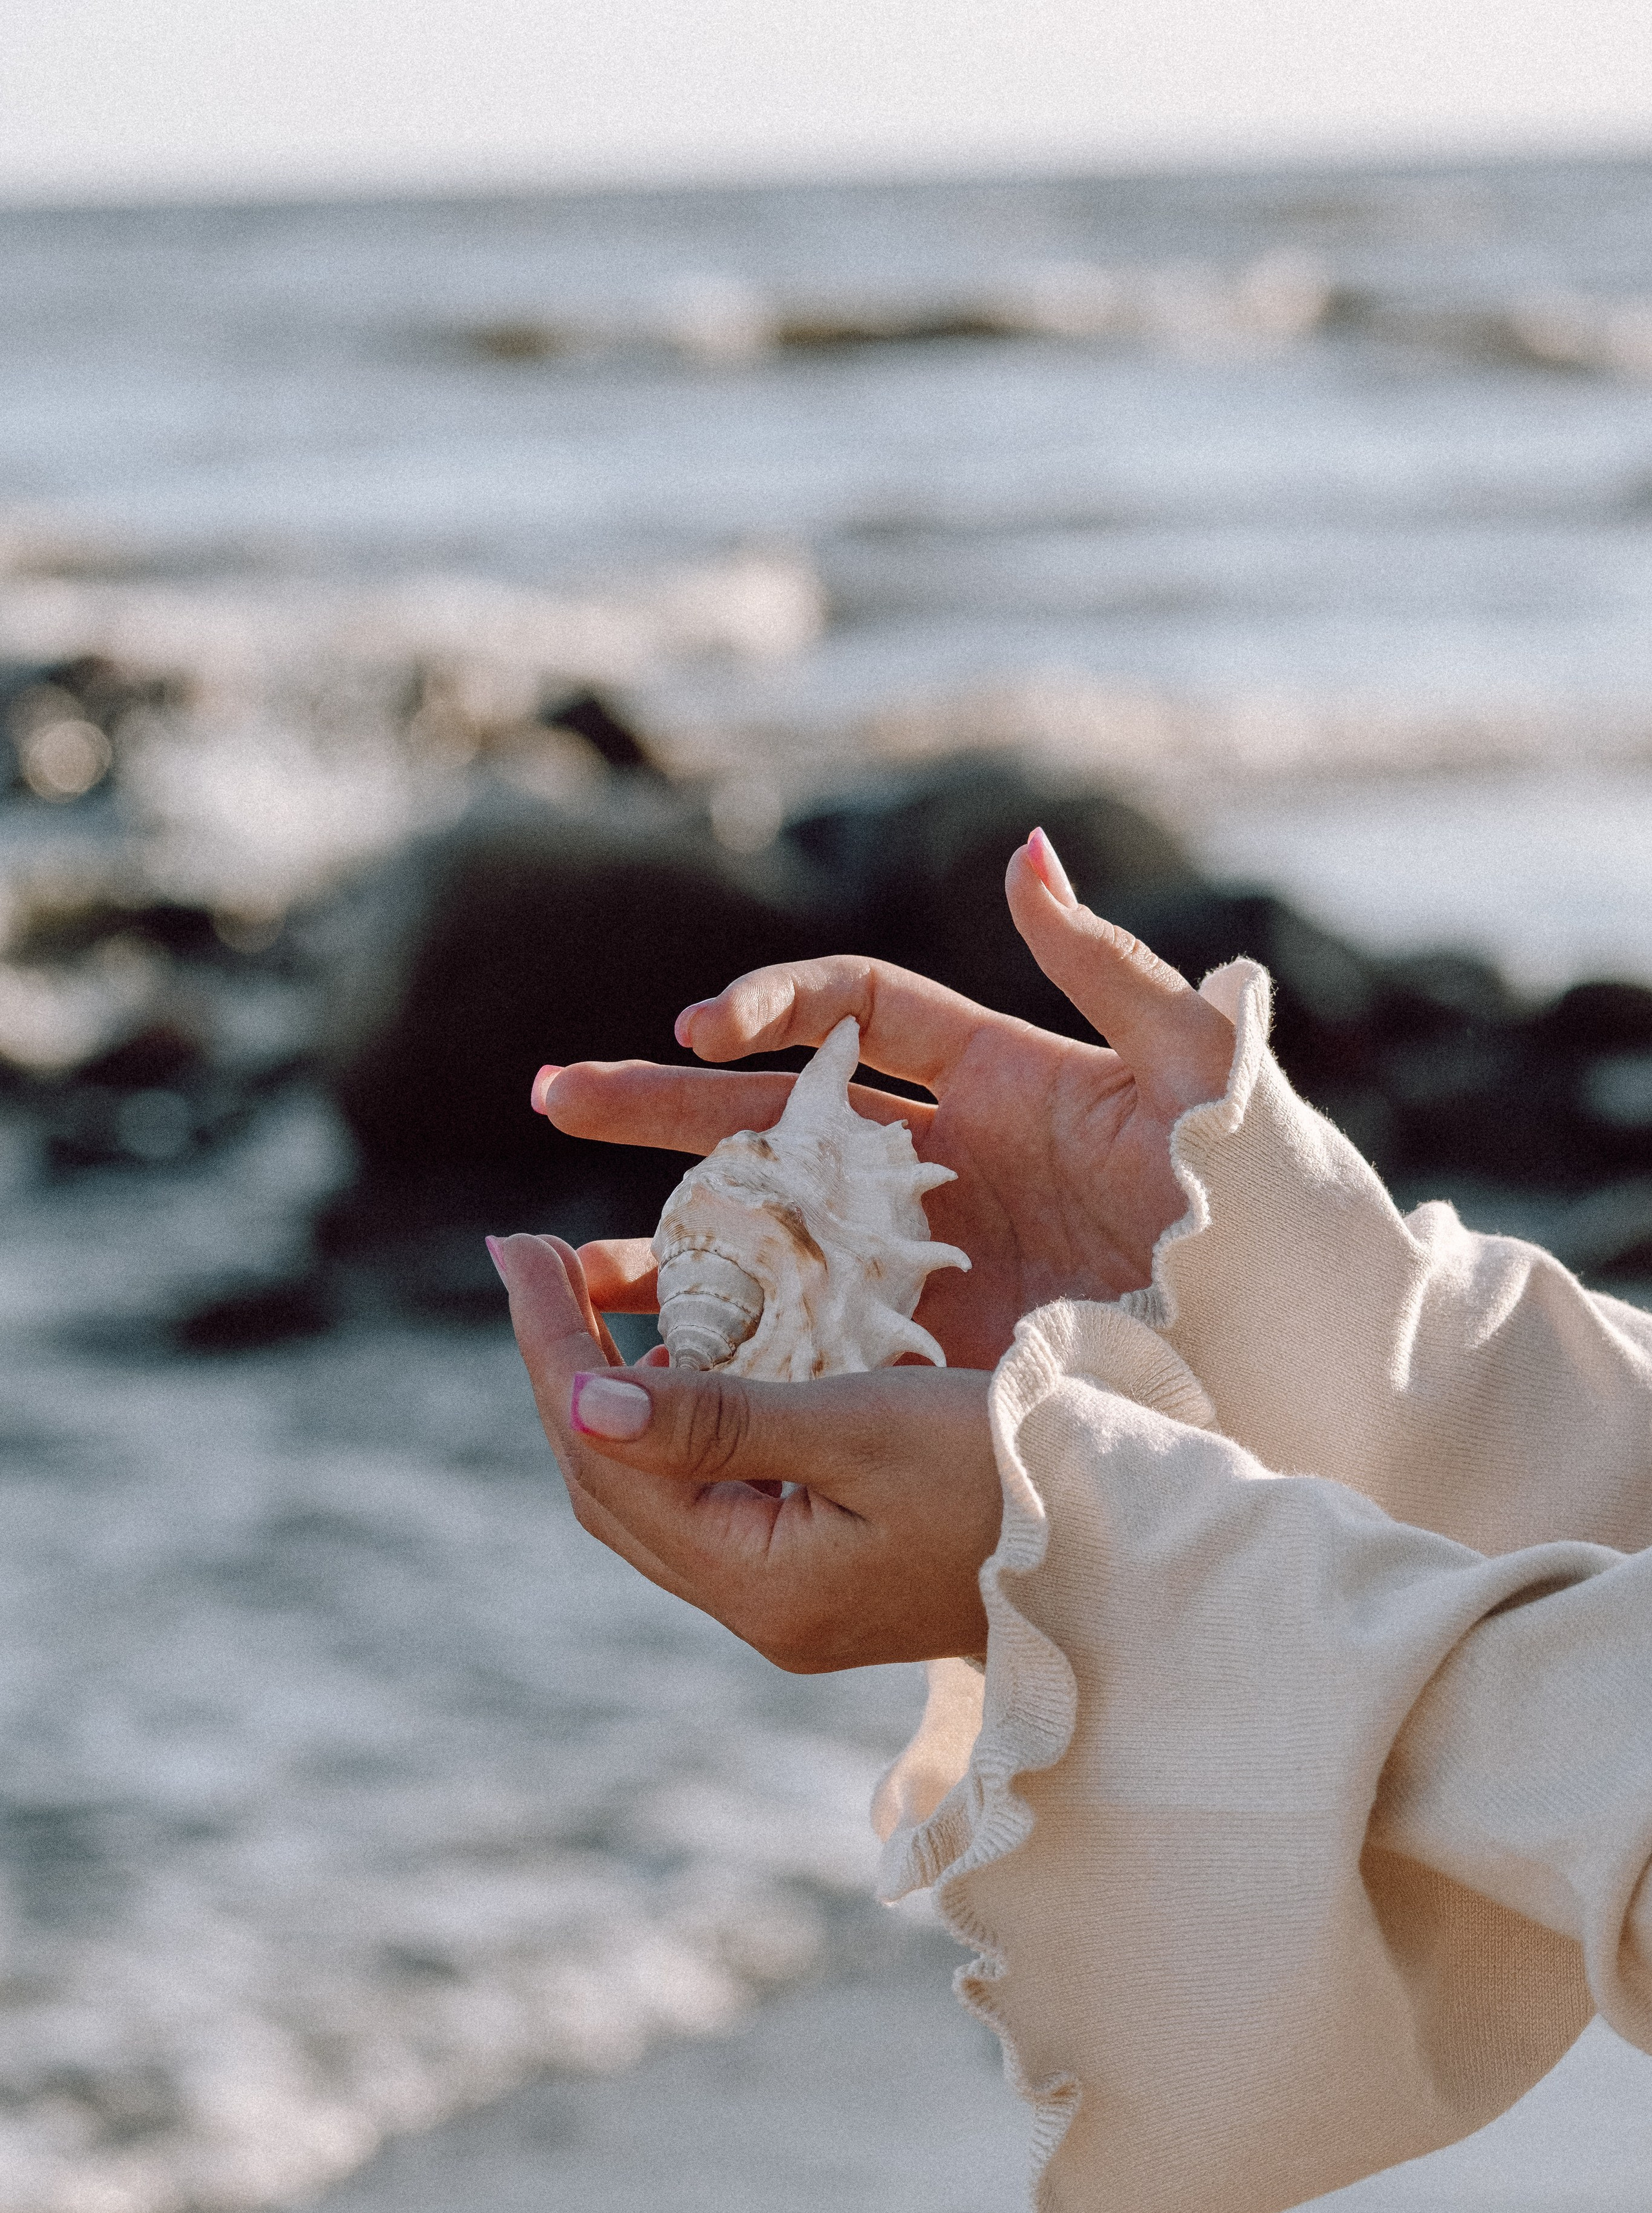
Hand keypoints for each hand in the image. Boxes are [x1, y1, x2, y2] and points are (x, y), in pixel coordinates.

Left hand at [490, 1232, 997, 1669]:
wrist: (1132, 1553)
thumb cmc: (1018, 1473)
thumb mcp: (868, 1425)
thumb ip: (722, 1419)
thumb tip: (583, 1398)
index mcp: (758, 1581)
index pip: (604, 1452)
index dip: (550, 1344)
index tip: (515, 1243)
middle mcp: (758, 1606)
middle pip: (609, 1481)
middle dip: (561, 1363)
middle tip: (531, 1255)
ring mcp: (790, 1599)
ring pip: (651, 1492)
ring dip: (611, 1391)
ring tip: (585, 1291)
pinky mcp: (824, 1573)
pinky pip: (707, 1494)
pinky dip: (675, 1418)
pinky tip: (682, 1352)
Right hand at [537, 831, 1236, 1367]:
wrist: (1297, 1352)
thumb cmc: (1260, 1200)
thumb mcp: (1194, 1073)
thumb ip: (1108, 966)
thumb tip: (1026, 854)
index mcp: (999, 1078)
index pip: (857, 1012)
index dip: (775, 1004)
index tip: (706, 1026)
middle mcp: (945, 1164)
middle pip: (776, 1117)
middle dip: (664, 1106)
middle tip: (555, 1101)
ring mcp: (930, 1261)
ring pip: (774, 1234)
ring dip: (672, 1238)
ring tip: (565, 1267)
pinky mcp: (932, 1349)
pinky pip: (814, 1335)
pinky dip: (737, 1339)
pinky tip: (653, 1358)